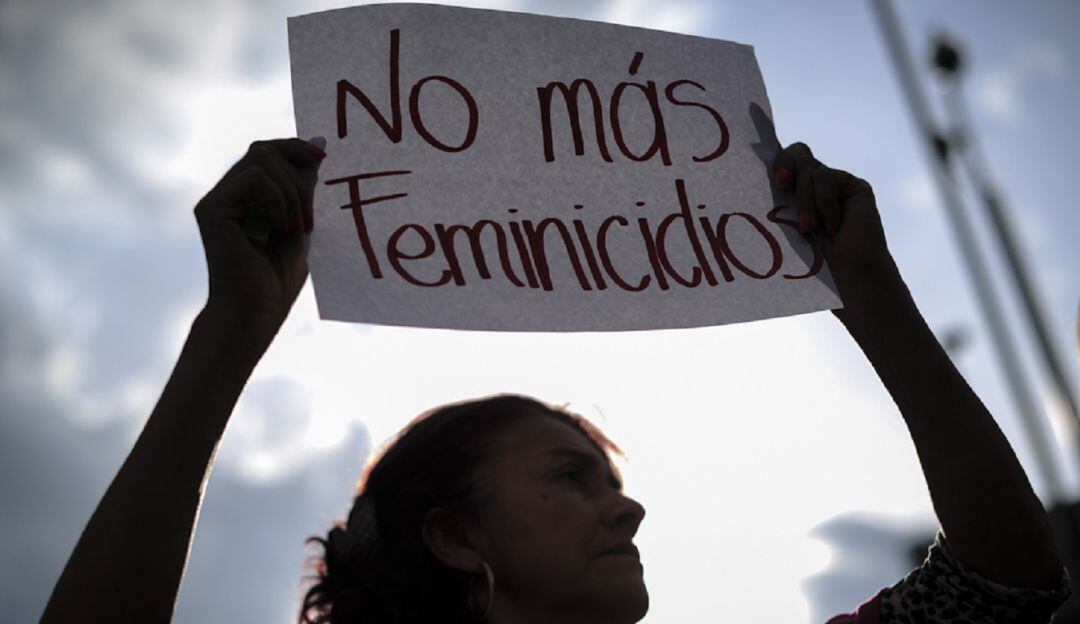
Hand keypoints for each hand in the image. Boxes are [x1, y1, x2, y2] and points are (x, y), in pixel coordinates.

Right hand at [194, 138, 324, 336]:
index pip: (268, 153)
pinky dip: (278, 197)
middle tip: (309, 214)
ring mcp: (218, 201)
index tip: (322, 157)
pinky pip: (255, 177)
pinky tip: (282, 225)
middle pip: (263, 149)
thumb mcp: (301, 224)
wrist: (257, 313)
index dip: (295, 149)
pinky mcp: (212, 209)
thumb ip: (306, 187)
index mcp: (248, 199)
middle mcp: (229, 195)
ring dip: (291, 189)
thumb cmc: (278, 280)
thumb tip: (319, 142)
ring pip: (260, 158)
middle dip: (296, 170)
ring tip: (297, 226)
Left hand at [772, 142, 902, 323]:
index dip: (772, 159)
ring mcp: (834, 183)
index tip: (761, 172)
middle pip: (795, 153)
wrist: (847, 278)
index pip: (780, 162)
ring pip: (809, 167)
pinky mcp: (854, 186)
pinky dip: (825, 203)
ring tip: (807, 229)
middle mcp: (814, 183)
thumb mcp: (784, 230)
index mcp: (794, 192)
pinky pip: (828, 178)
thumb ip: (772, 206)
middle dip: (783, 164)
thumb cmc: (811, 263)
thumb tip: (736, 190)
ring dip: (804, 200)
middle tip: (779, 185)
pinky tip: (831, 227)